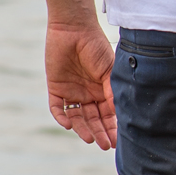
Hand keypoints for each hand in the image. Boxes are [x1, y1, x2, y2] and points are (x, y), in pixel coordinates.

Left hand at [45, 21, 116, 149]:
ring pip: (77, 117)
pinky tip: (69, 124)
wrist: (73, 29)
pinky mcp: (56, 88)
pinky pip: (58, 108)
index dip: (113, 127)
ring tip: (90, 138)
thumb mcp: (109, 70)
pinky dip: (62, 117)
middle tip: (105, 145)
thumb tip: (118, 113)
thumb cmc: (96, 46)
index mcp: (103, 91)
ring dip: (83, 128)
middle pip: (94, 119)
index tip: (117, 140)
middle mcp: (88, 94)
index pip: (108, 115)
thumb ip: (111, 90)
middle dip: (100, 132)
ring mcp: (72, 92)